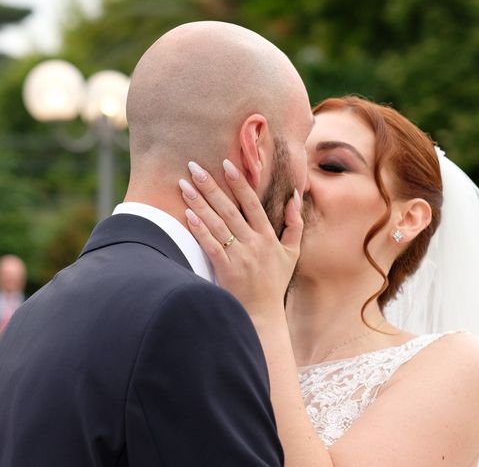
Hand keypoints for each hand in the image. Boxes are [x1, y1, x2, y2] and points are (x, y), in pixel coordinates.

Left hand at [180, 159, 302, 320]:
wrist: (263, 315)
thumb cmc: (274, 282)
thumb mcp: (291, 253)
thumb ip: (294, 225)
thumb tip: (294, 198)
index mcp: (267, 236)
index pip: (252, 203)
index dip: (239, 183)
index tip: (226, 164)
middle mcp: (254, 243)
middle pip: (229, 209)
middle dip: (211, 186)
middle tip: (194, 166)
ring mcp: (239, 255)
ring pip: (217, 224)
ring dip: (199, 203)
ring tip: (184, 185)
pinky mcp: (226, 269)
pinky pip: (211, 245)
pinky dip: (199, 229)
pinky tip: (188, 214)